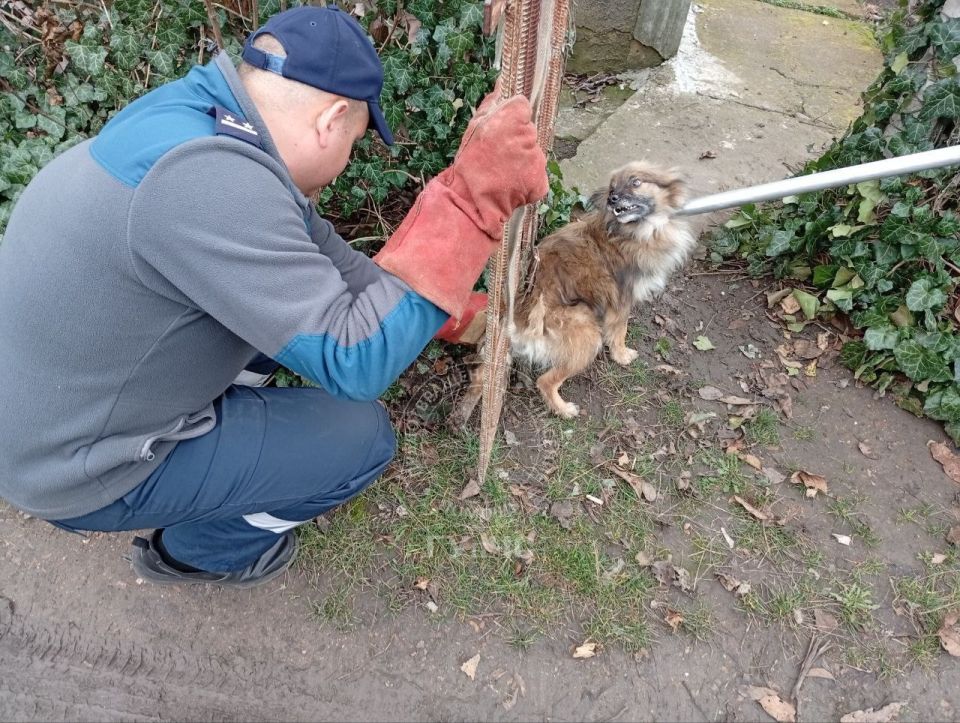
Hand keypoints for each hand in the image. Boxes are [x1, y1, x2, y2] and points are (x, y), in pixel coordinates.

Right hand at [440, 94, 548, 236]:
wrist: (470, 200)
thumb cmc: (469, 162)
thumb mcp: (474, 127)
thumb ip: (491, 104)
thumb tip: (501, 84)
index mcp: (514, 118)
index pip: (522, 108)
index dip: (511, 119)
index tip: (500, 132)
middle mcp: (529, 136)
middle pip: (528, 132)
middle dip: (516, 142)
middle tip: (497, 157)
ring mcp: (537, 161)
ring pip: (533, 154)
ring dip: (521, 161)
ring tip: (501, 173)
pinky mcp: (540, 182)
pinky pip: (537, 176)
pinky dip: (527, 181)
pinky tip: (510, 184)